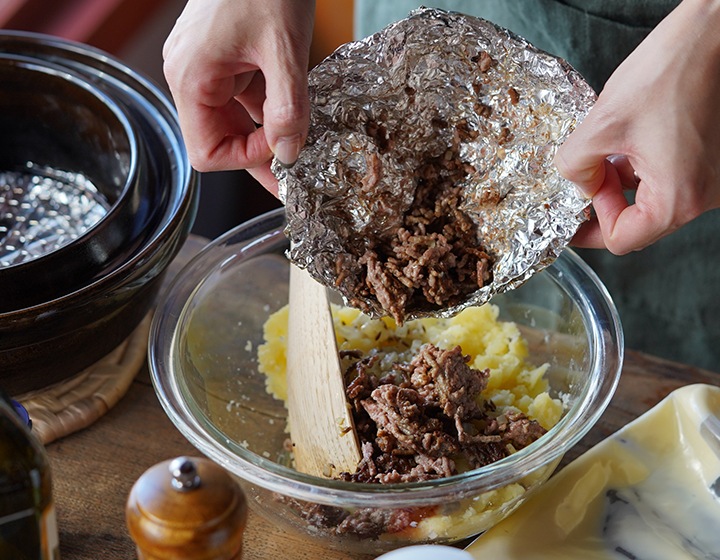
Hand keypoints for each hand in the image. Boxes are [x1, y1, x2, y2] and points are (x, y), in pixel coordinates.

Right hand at [163, 0, 315, 194]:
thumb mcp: (284, 50)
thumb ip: (288, 108)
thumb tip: (289, 154)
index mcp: (192, 78)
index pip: (206, 152)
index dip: (245, 160)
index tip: (283, 148)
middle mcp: (190, 76)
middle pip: (219, 140)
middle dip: (258, 152)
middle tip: (296, 165)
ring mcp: (205, 66)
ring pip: (233, 121)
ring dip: (266, 130)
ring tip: (301, 134)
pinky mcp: (222, 58)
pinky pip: (241, 98)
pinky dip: (267, 107)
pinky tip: (293, 107)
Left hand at [555, 0, 719, 253]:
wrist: (714, 33)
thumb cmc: (671, 71)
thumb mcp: (601, 124)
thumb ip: (575, 167)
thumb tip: (577, 187)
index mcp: (679, 198)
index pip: (622, 239)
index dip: (589, 225)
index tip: (572, 207)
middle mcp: (705, 196)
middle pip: (640, 222)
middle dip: (606, 201)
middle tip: (585, 176)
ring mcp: (714, 180)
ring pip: (655, 199)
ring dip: (623, 183)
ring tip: (604, 152)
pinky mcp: (715, 161)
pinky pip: (673, 179)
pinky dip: (644, 169)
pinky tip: (627, 143)